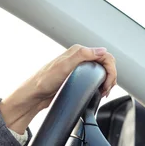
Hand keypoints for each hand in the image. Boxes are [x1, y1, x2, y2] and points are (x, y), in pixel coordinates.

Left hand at [0, 45, 117, 133]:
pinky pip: (94, 80)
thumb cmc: (43, 81)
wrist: (33, 95)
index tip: (107, 83)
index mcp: (78, 52)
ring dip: (106, 82)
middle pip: (105, 65)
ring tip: (103, 93)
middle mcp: (79, 58)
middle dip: (110, 78)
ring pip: (101, 72)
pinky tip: (97, 93)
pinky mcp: (76, 79)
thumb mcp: (63, 66)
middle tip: (106, 91)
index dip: (111, 70)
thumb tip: (102, 50)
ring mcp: (78, 69)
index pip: (105, 56)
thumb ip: (82, 55)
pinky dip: (100, 86)